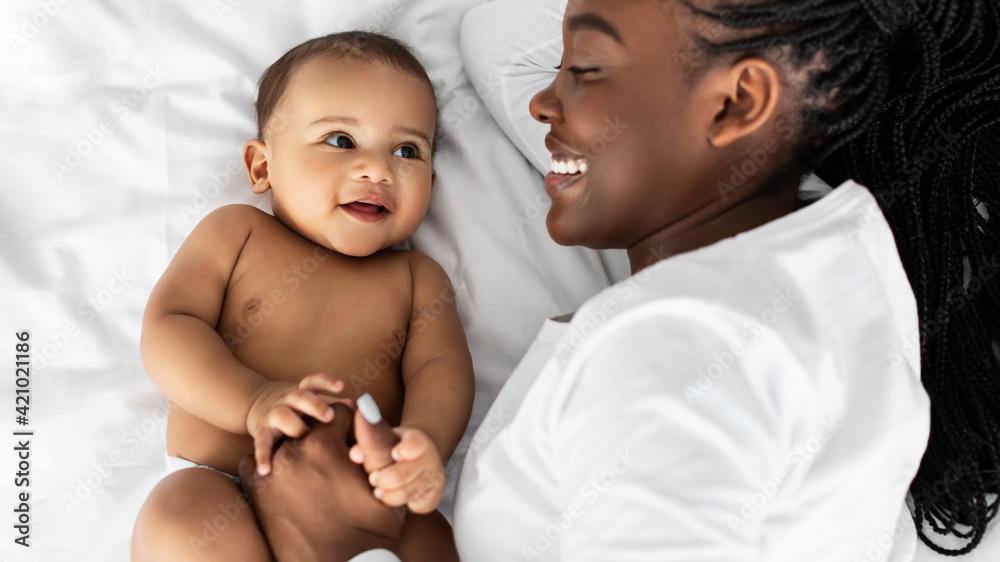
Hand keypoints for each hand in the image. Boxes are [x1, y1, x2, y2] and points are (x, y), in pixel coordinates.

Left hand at [239, 403, 401, 561]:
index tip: (356, 445)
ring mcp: (270, 474)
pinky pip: (256, 463)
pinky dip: (270, 463)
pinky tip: (289, 478)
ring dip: (299, 448)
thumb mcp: (382, 480)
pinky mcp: (256, 494)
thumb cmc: (369, 529)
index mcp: (324, 445)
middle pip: (311, 426)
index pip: (339, 413)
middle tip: (338, 462)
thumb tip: (364, 403)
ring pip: (285, 441)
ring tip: (315, 472)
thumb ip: (375, 437)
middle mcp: (292, 454)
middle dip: (326, 437)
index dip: (352, 427)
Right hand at [246, 373, 350, 474]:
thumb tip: (351, 406)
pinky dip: (263, 457)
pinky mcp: (260, 431)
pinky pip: (261, 443)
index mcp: (301, 392)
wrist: (252, 400)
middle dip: (315, 405)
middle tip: (329, 416)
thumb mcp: (308, 400)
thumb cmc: (291, 405)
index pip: (314, 382)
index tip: (341, 386)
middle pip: (300, 397)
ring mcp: (272, 414)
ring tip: (303, 436)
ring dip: (294, 426)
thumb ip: (328, 403)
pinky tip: (265, 471)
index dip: (327, 382)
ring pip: (281, 415)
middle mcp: (287, 400)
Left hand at [352, 425, 446, 514]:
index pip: (416, 444)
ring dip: (388, 495)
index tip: (395, 453)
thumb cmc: (393, 449)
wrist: (418, 458)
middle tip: (373, 478)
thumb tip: (356, 455)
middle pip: (403, 474)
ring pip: (406, 493)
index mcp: (417, 440)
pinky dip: (404, 504)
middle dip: (383, 479)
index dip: (405, 450)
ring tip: (379, 491)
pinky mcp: (435, 495)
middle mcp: (430, 457)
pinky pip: (418, 506)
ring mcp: (434, 477)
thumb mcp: (383, 440)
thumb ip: (367, 444)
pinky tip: (397, 497)